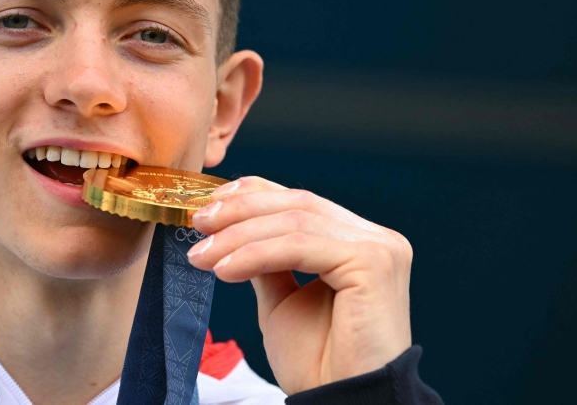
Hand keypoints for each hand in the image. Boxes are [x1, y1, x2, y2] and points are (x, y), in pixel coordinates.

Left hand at [188, 176, 412, 394]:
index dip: (253, 193)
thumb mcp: (282, 300)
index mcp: (357, 241)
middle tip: (197, 223)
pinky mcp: (373, 263)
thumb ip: (266, 261)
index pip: (301, 201)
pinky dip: (256, 254)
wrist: (341, 404)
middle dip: (240, 211)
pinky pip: (300, 247)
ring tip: (202, 255)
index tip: (209, 202)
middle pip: (297, 204)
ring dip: (239, 236)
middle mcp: (375, 239)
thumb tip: (231, 230)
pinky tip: (225, 270)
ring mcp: (379, 248)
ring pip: (294, 222)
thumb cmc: (318, 363)